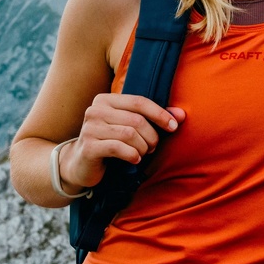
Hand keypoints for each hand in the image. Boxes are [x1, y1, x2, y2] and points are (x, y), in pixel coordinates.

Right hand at [60, 94, 185, 189]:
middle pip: (136, 119)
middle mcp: (95, 110)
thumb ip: (154, 119)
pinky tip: (134, 159)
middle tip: (154, 147)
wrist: (80, 164)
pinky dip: (132, 155)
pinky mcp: (88, 146)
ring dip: (143, 147)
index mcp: (106, 100)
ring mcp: (90, 128)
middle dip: (152, 135)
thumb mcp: (130, 127)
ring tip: (143, 153)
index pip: (139, 102)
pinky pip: (118, 148)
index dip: (160, 113)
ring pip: (129, 134)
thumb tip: (182, 115)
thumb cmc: (110, 142)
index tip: (174, 126)